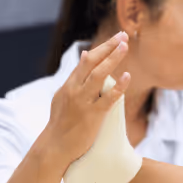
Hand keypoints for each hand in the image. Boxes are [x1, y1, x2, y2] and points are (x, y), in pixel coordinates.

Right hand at [38, 31, 130, 167]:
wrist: (55, 147)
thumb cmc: (62, 123)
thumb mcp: (63, 96)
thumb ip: (75, 77)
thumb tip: (85, 54)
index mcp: (68, 85)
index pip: (86, 61)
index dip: (102, 48)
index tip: (116, 38)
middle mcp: (74, 90)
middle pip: (92, 63)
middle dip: (108, 47)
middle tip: (123, 35)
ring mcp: (83, 102)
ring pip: (98, 76)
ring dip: (112, 60)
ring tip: (125, 47)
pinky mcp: (92, 116)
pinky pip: (107, 99)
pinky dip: (118, 87)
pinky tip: (127, 76)